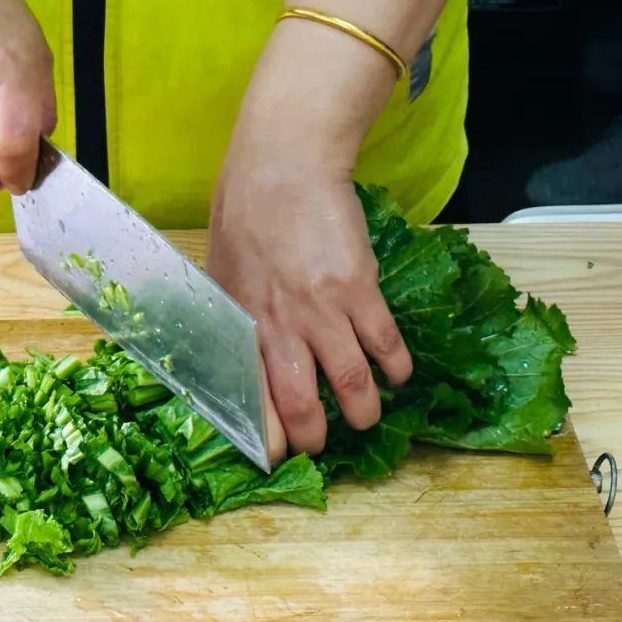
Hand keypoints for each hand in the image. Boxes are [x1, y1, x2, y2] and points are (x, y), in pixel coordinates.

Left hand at [208, 20, 412, 461]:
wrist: (283, 164)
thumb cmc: (243, 210)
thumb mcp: (223, 269)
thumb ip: (235, 312)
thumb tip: (238, 346)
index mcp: (243, 322)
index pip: (253, 393)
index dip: (266, 433)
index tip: (276, 456)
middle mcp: (281, 326)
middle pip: (302, 402)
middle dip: (316, 435)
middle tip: (325, 444)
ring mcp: (323, 310)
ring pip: (351, 382)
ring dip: (363, 410)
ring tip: (368, 418)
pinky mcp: (359, 288)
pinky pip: (385, 342)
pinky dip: (396, 366)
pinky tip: (399, 374)